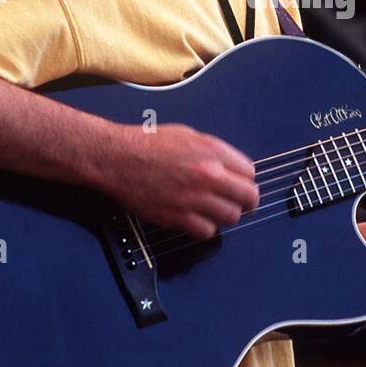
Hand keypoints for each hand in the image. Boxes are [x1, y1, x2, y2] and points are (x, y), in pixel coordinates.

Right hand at [99, 123, 258, 239]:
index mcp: (212, 151)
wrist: (115, 158)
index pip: (249, 172)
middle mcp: (208, 174)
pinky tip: (196, 219)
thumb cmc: (145, 144)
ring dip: (225, 215)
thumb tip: (231, 166)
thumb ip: (213, 151)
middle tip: (239, 203)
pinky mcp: (178, 217)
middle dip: (245, 200)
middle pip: (248, 197)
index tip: (240, 184)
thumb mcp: (188, 134)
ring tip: (214, 210)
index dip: (245, 180)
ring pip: (231, 216)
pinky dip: (205, 228)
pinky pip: (207, 231)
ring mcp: (194, 197)